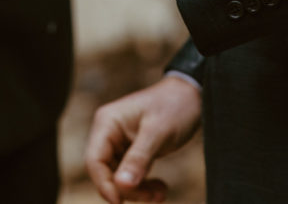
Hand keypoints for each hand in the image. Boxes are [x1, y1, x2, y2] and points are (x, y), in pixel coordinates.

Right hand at [86, 76, 201, 203]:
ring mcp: (119, 142)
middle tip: (153, 197)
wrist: (193, 95)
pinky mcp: (132, 150)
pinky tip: (160, 188)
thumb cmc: (174, 107)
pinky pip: (130, 174)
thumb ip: (138, 160)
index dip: (104, 185)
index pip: (94, 161)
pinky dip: (144, 185)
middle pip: (106, 172)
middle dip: (127, 189)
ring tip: (161, 193)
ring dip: (138, 190)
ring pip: (119, 177)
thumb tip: (121, 187)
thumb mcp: (157, 134)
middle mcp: (108, 132)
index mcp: (107, 123)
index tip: (120, 203)